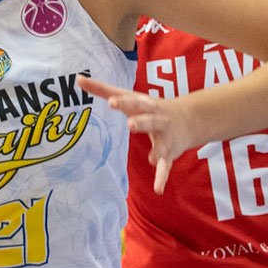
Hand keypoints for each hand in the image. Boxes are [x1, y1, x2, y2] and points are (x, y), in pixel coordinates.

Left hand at [78, 75, 193, 193]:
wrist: (190, 118)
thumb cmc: (150, 107)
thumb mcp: (130, 97)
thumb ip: (103, 89)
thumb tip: (78, 78)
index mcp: (145, 105)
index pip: (133, 101)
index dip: (123, 101)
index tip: (111, 101)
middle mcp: (157, 119)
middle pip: (150, 119)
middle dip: (142, 121)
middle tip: (131, 124)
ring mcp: (165, 137)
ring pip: (161, 144)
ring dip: (157, 150)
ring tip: (152, 158)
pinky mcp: (169, 153)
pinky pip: (165, 166)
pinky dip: (162, 177)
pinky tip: (158, 189)